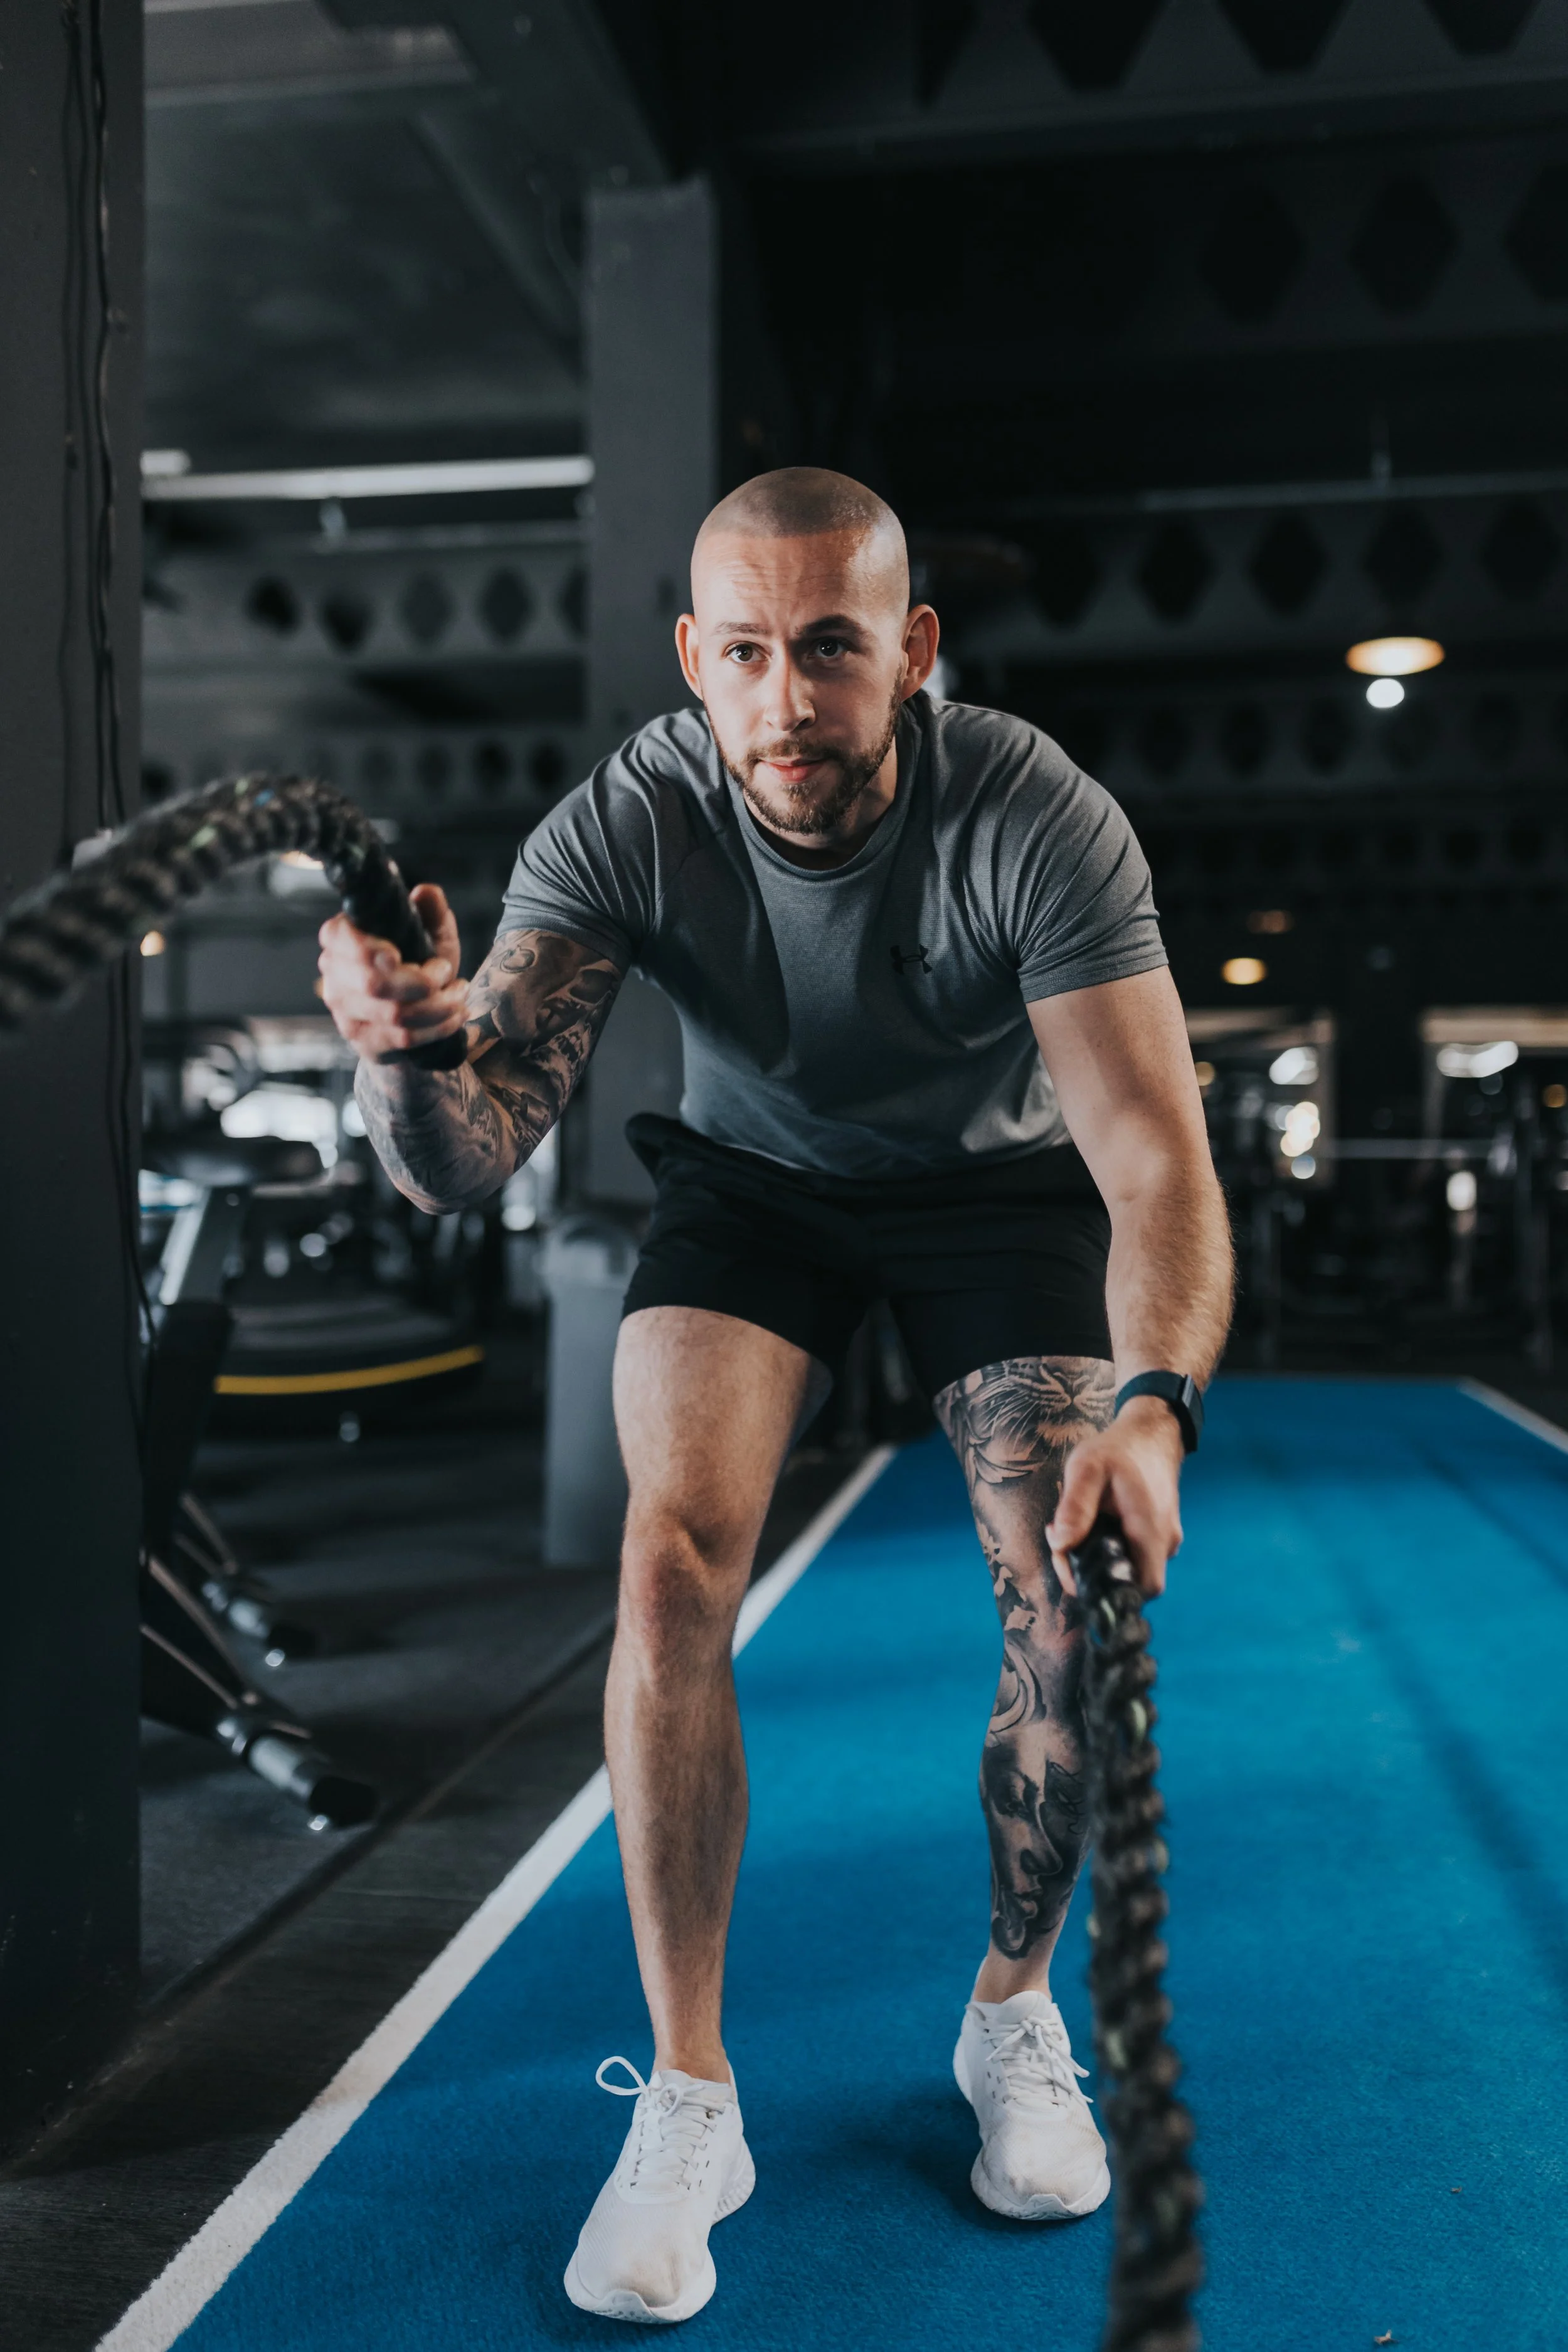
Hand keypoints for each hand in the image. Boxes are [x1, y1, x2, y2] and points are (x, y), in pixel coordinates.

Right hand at [317, 883, 468, 1060]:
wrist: (411, 1014)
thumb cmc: (417, 961)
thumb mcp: (428, 933)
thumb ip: (430, 911)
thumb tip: (426, 892)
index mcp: (339, 939)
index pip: (339, 940)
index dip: (367, 950)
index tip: (397, 954)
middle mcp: (333, 976)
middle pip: (373, 983)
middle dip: (422, 980)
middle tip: (448, 971)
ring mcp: (345, 1013)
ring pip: (395, 1013)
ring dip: (439, 1005)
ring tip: (460, 994)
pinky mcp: (363, 1042)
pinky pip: (404, 1037)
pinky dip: (439, 1026)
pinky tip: (456, 1014)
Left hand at [1045, 1396, 1184, 1596]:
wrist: (1150, 1433)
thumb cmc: (1118, 1449)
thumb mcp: (1087, 1468)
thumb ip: (1075, 1507)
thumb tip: (1061, 1544)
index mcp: (1150, 1529)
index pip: (1144, 1588)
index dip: (1110, 1592)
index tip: (1076, 1571)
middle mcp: (1165, 1540)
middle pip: (1133, 1581)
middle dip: (1095, 1574)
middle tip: (1064, 1547)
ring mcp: (1165, 1537)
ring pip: (1133, 1567)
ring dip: (1101, 1559)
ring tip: (1074, 1530)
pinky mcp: (1159, 1532)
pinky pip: (1135, 1553)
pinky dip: (1112, 1548)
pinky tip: (1093, 1526)